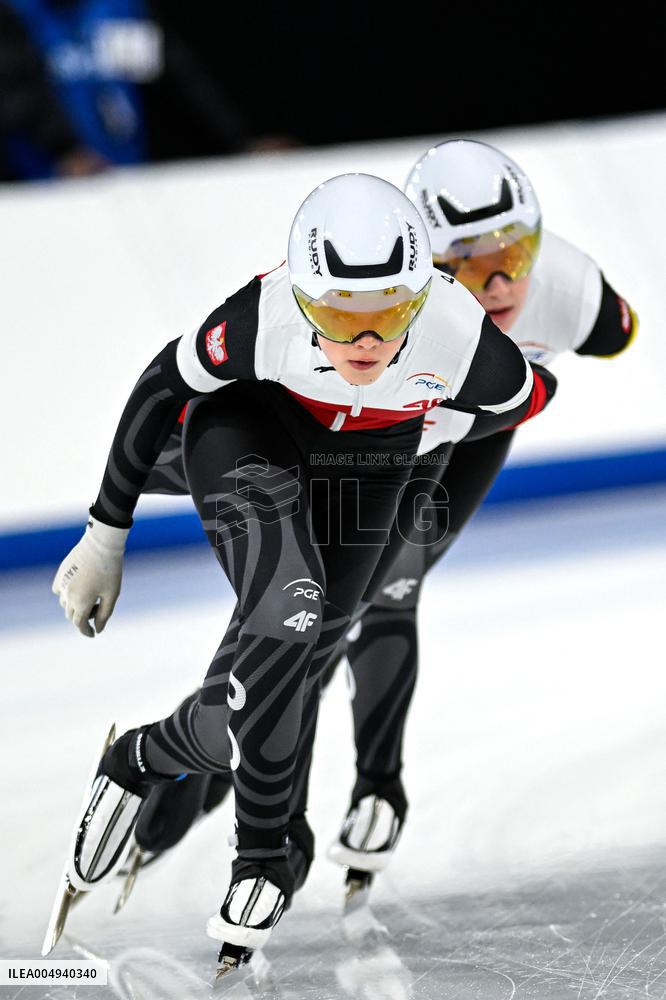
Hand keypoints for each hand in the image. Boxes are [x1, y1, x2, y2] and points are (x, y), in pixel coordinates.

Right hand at [52, 516, 128, 636]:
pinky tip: (78, 589)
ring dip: (75, 606)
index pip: (79, 624)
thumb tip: (98, 630)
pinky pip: (59, 590)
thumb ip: (104, 615)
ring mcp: (62, 584)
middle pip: (71, 615)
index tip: (93, 634)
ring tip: (92, 596)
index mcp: (81, 602)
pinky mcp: (60, 573)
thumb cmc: (110, 571)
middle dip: (83, 617)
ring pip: (64, 603)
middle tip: (98, 609)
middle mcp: (68, 595)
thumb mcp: (111, 595)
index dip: (86, 631)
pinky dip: (66, 594)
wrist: (101, 545)